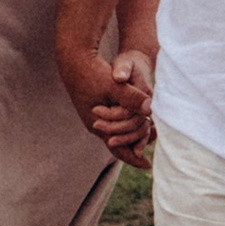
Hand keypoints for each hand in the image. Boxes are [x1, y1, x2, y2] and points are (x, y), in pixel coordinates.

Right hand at [95, 45, 155, 160]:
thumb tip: (150, 108)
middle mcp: (94, 123)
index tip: (148, 165)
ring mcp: (94, 116)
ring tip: (148, 137)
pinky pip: (113, 122)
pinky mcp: (96, 107)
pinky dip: (126, 124)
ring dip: (131, 136)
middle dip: (134, 147)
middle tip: (150, 154)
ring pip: (116, 132)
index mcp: (97, 123)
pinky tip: (136, 120)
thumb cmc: (93, 72)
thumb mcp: (114, 85)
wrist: (74, 60)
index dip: (133, 158)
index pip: (117, 148)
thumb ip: (131, 97)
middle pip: (117, 143)